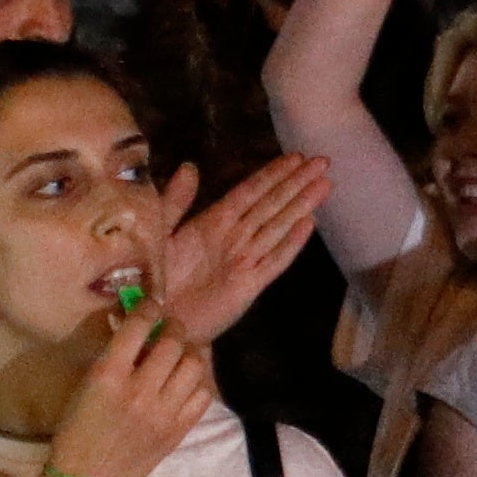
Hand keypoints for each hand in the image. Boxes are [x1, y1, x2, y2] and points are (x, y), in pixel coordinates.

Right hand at [40, 298, 223, 476]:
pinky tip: (185, 381)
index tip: (153, 305)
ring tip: (181, 352)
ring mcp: (164, 413)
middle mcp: (140, 391)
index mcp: (108, 376)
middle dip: (173, 327)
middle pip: (173, 342)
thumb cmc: (77, 430)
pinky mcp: (178, 431)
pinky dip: (197, 382)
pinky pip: (202, 395)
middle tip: (170, 327)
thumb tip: (140, 329)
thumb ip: (114, 357)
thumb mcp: (86, 385)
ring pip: (194, 365)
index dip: (149, 308)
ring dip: (189, 352)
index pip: (138, 326)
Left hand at [125, 151, 330, 359]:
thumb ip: (175, 202)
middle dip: (296, 183)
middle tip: (322, 162)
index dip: (272, 174)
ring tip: (324, 185)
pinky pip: (274, 261)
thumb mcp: (158, 232)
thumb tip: (191, 167)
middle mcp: (234, 237)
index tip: (295, 157)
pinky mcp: (249, 284)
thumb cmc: (151, 277)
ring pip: (278, 226)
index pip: (249, 192)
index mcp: (212, 222)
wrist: (155, 319)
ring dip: (301, 205)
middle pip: (271, 204)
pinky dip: (291, 243)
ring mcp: (244, 260)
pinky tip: (308, 224)